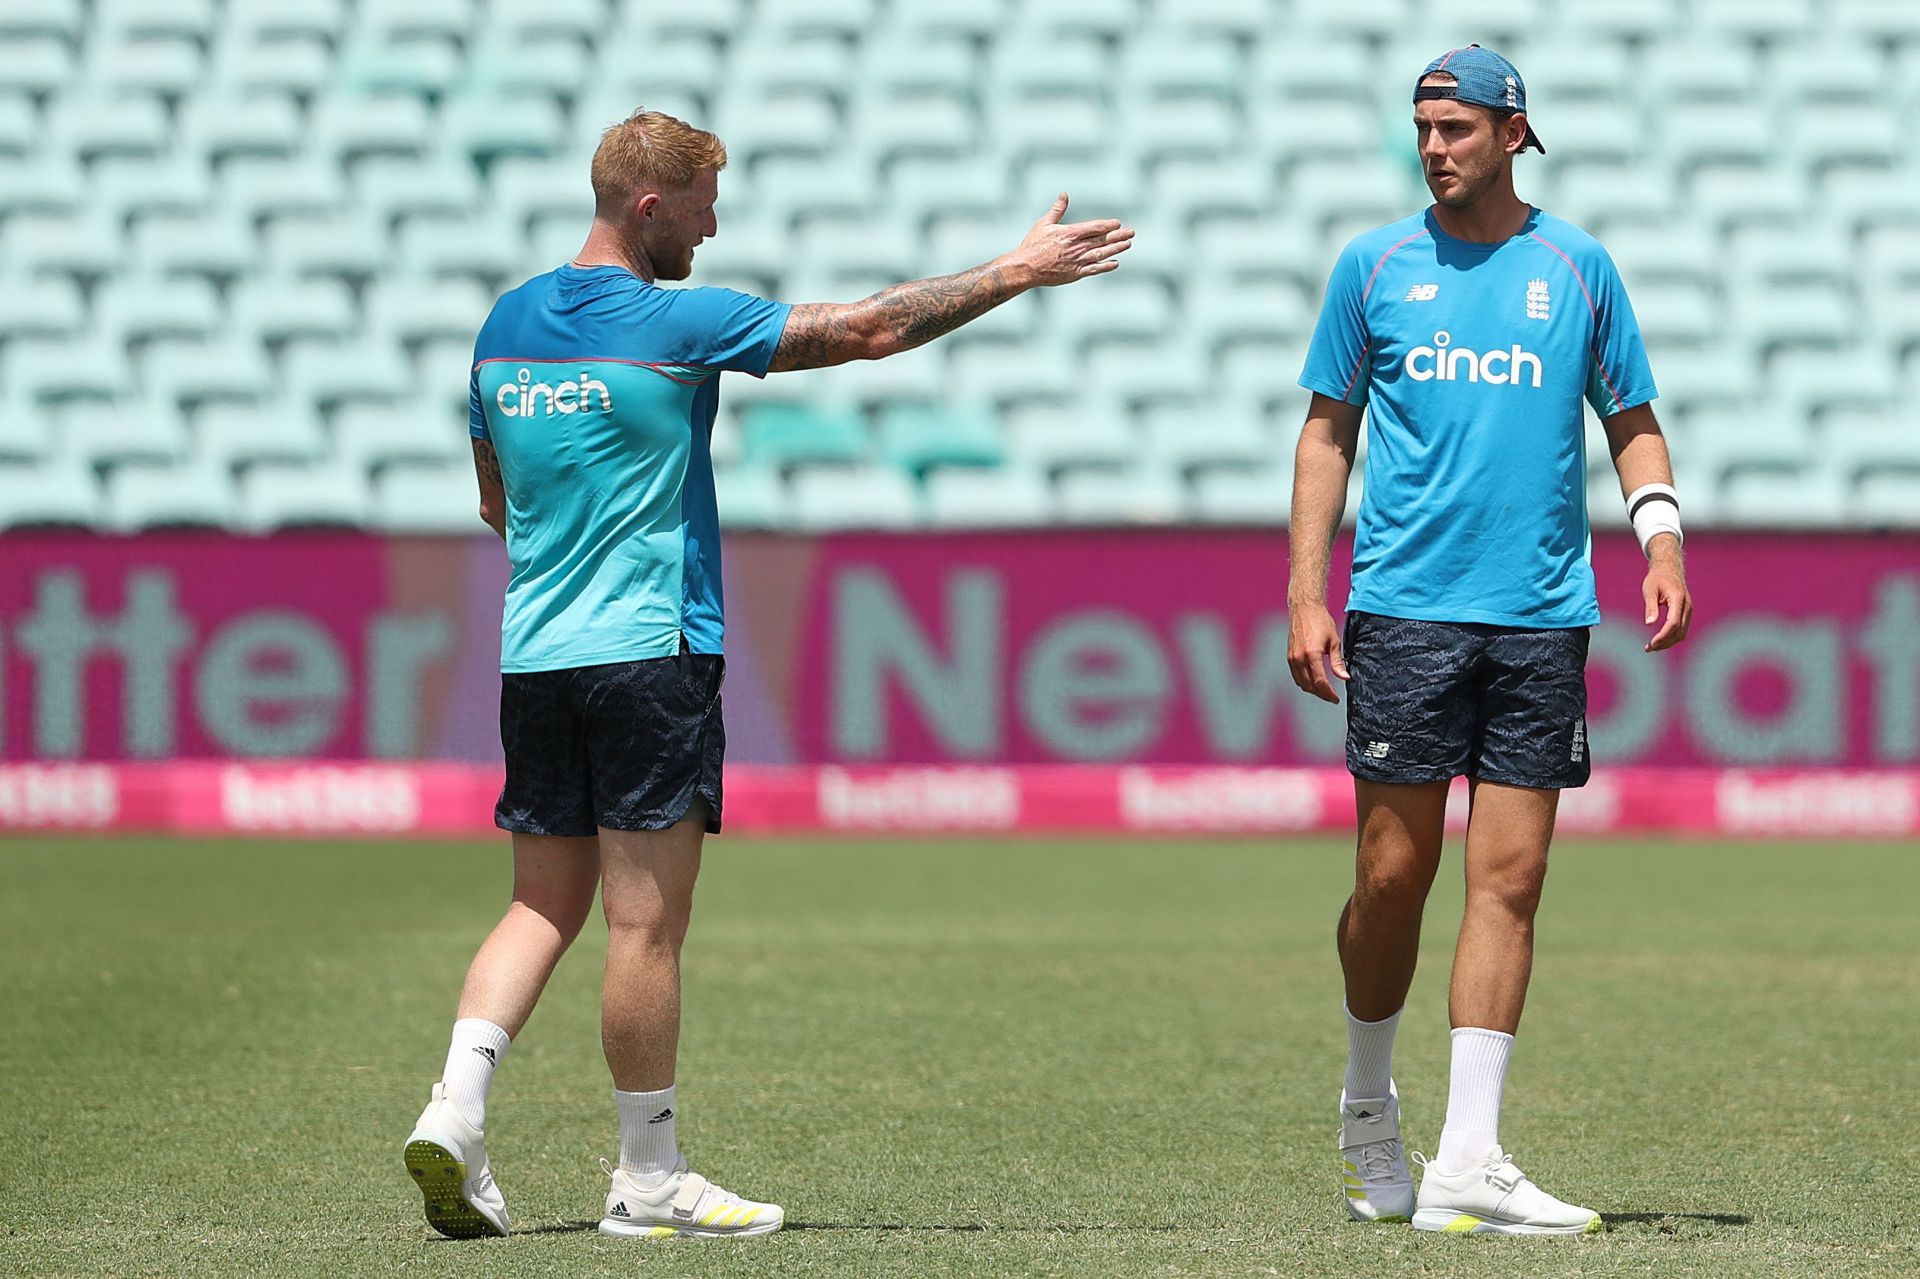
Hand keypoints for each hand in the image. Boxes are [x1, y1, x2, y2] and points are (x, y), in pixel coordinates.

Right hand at [1007, 193, 1133, 286]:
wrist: (1026, 268)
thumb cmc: (1032, 245)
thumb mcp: (1044, 224)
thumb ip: (1057, 209)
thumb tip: (1064, 194)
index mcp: (1071, 233)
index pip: (1095, 227)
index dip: (1108, 225)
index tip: (1118, 223)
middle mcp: (1077, 247)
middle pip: (1102, 240)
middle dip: (1118, 235)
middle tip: (1131, 232)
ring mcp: (1078, 261)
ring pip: (1102, 253)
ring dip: (1116, 249)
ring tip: (1128, 244)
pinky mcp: (1075, 274)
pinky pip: (1094, 270)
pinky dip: (1106, 266)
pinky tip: (1115, 263)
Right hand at [1287, 602, 1349, 702]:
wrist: (1305, 609)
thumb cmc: (1320, 621)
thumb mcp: (1334, 641)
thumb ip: (1338, 662)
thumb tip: (1345, 677)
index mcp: (1312, 654)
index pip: (1320, 682)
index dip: (1329, 693)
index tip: (1336, 698)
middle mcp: (1299, 658)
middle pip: (1310, 686)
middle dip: (1322, 694)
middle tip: (1332, 697)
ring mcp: (1292, 658)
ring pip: (1302, 683)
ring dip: (1313, 690)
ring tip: (1325, 691)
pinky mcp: (1289, 656)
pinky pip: (1296, 676)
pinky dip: (1304, 683)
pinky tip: (1313, 682)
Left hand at [1642, 537, 1691, 651]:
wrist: (1669, 568)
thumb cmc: (1657, 578)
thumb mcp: (1649, 590)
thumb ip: (1650, 607)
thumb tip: (1649, 624)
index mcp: (1678, 599)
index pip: (1673, 623)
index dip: (1663, 636)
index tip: (1651, 644)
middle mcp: (1687, 606)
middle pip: (1679, 631)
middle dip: (1665, 642)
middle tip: (1648, 648)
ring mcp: (1688, 610)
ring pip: (1682, 633)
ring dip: (1668, 642)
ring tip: (1651, 647)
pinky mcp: (1686, 613)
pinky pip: (1681, 629)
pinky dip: (1671, 637)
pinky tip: (1659, 640)